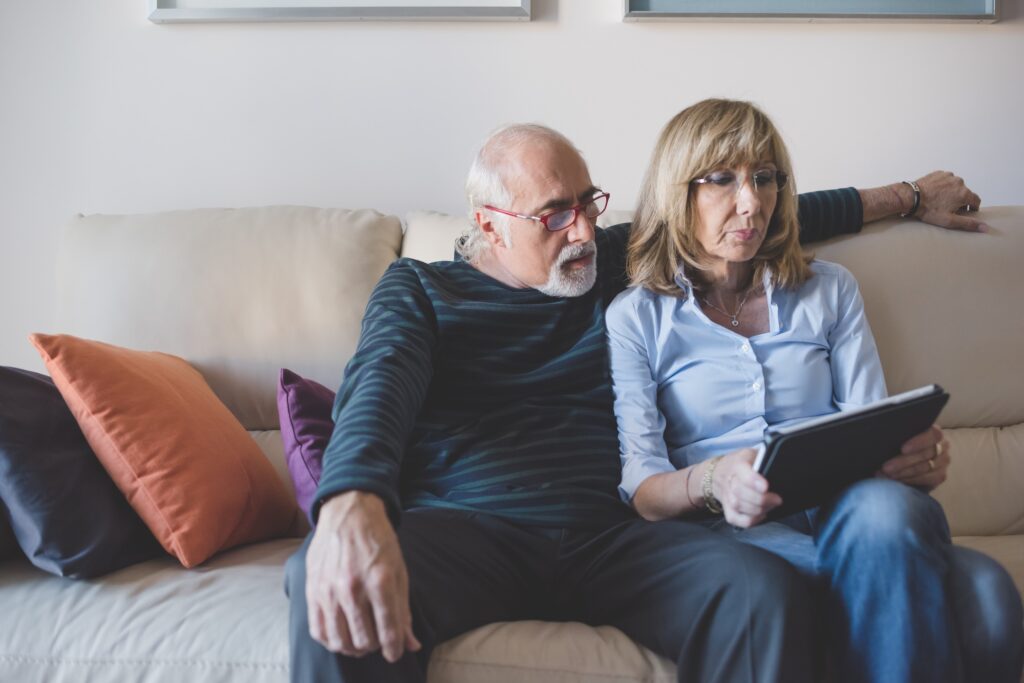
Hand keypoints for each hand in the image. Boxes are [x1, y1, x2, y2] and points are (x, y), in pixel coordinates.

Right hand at [305, 491, 420, 661]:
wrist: (349, 512)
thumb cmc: (378, 541)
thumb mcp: (399, 571)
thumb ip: (403, 610)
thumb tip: (412, 644)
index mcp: (380, 581)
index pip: (389, 631)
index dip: (394, 648)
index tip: (395, 652)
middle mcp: (353, 588)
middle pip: (364, 640)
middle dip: (375, 646)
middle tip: (378, 639)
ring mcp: (329, 590)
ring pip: (340, 641)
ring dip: (353, 647)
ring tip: (360, 641)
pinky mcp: (312, 590)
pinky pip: (318, 630)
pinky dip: (331, 641)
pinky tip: (340, 636)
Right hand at [712, 448, 782, 527]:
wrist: (719, 471)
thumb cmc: (743, 463)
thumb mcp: (753, 454)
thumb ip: (765, 458)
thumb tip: (781, 467)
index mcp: (737, 464)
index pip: (742, 472)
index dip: (753, 480)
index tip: (766, 487)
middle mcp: (729, 480)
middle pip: (740, 492)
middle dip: (761, 499)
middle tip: (777, 499)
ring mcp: (726, 495)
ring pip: (738, 506)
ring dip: (757, 509)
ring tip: (771, 505)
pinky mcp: (726, 508)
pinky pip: (735, 519)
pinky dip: (749, 520)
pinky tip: (761, 514)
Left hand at [880, 425, 949, 491]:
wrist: (907, 459)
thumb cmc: (901, 442)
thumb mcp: (901, 436)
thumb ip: (899, 435)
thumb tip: (883, 436)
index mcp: (934, 431)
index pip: (933, 434)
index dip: (918, 442)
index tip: (902, 449)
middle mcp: (943, 445)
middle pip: (925, 454)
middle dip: (903, 462)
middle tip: (886, 468)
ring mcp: (943, 461)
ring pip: (925, 467)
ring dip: (904, 472)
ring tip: (887, 475)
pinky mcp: (940, 475)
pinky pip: (928, 479)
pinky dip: (911, 480)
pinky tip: (898, 480)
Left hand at [914, 171, 987, 231]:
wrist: (911, 197)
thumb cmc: (929, 210)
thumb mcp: (949, 220)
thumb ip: (968, 223)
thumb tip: (985, 228)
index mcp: (964, 193)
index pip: (976, 200)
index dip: (972, 207)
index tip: (965, 211)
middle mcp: (959, 182)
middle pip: (965, 193)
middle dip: (960, 200)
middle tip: (948, 208)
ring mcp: (949, 176)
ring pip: (955, 186)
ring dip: (951, 192)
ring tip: (940, 200)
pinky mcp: (939, 173)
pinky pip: (945, 180)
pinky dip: (943, 185)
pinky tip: (935, 192)